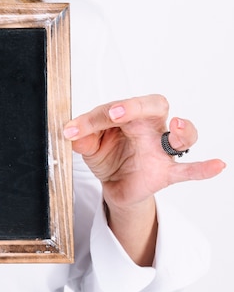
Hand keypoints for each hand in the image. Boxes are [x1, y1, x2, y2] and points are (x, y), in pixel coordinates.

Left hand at [64, 94, 225, 210]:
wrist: (114, 185)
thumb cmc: (107, 155)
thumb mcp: (88, 146)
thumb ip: (82, 138)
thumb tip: (73, 133)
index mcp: (128, 116)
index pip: (114, 108)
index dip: (92, 118)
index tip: (73, 129)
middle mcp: (149, 127)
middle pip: (154, 105)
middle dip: (136, 106)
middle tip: (116, 113)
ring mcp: (161, 150)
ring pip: (182, 134)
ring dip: (181, 129)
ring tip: (176, 126)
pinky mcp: (166, 172)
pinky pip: (189, 169)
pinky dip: (203, 168)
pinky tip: (217, 165)